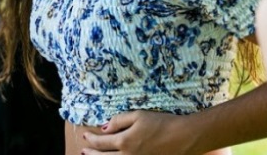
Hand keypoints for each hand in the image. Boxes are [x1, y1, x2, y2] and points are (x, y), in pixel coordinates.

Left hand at [82, 111, 198, 154]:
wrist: (183, 137)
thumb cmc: (162, 123)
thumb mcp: (139, 115)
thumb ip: (120, 120)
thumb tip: (104, 127)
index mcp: (125, 141)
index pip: (102, 142)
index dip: (91, 140)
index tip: (85, 136)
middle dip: (91, 154)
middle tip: (83, 152)